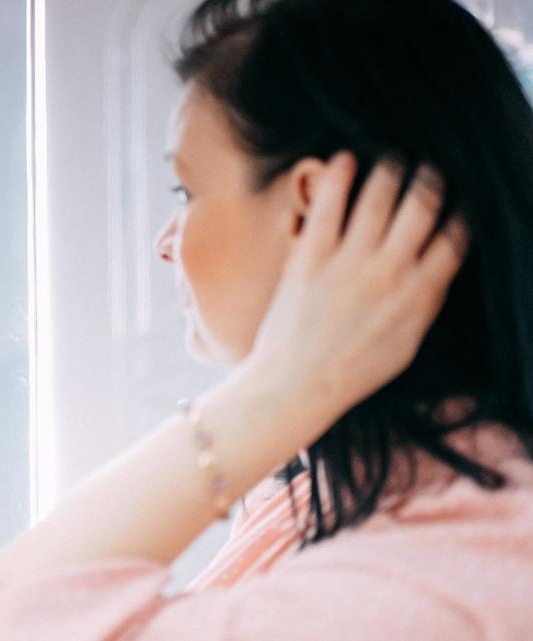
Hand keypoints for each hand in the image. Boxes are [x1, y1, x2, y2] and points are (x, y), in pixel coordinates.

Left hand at [246, 153, 468, 435]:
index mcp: (419, 294)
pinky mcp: (311, 258)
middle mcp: (389, 272)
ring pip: (379, 199)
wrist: (298, 385)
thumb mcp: (405, 343)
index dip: (459, 212)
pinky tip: (346, 158)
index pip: (453, 239)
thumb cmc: (352, 371)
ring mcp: (349, 263)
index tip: (458, 199)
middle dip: (430, 180)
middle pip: (422, 208)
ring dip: (390, 171)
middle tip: (428, 167)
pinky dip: (340, 177)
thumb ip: (424, 303)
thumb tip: (439, 272)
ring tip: (393, 159)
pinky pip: (329, 207)